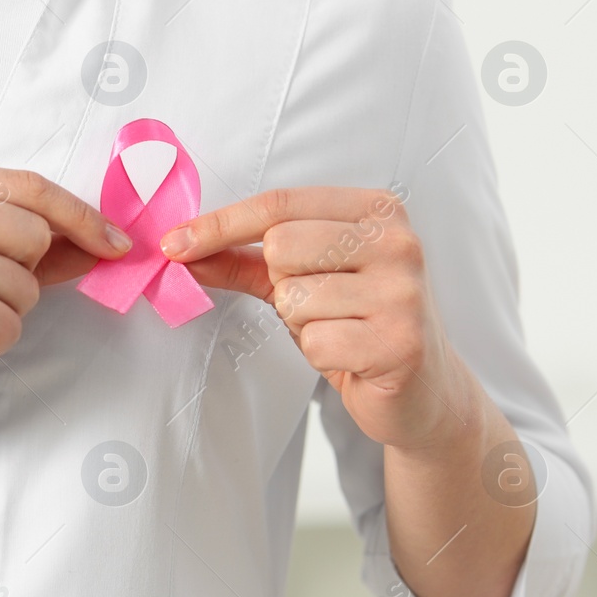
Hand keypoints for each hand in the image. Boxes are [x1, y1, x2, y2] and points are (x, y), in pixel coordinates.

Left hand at [161, 187, 481, 450]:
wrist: (424, 391)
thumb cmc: (357, 324)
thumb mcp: (302, 281)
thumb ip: (243, 261)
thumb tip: (180, 250)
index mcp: (376, 210)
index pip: (279, 204)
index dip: (220, 224)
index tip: (173, 244)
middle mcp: (398, 241)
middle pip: (282, 246)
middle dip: (281, 284)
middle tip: (317, 305)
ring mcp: (404, 291)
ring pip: (294, 298)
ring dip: (302, 323)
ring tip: (340, 330)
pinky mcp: (400, 342)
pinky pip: (315, 342)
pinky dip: (319, 354)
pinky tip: (351, 356)